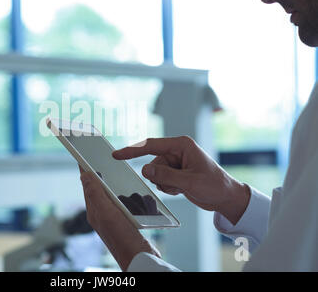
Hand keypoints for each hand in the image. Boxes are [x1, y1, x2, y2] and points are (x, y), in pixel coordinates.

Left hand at [78, 166, 160, 270]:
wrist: (140, 259)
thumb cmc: (123, 238)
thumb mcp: (107, 213)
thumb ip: (95, 194)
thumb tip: (83, 175)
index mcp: (94, 210)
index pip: (87, 183)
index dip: (85, 167)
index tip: (83, 152)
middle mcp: (101, 213)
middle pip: (99, 187)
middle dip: (100, 172)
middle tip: (101, 157)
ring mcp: (113, 218)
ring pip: (113, 194)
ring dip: (116, 184)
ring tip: (116, 172)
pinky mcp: (125, 221)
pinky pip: (124, 203)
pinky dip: (129, 196)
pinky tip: (133, 193)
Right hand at [113, 137, 249, 224]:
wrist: (226, 198)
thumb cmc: (214, 185)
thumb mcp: (189, 182)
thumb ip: (165, 176)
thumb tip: (144, 170)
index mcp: (181, 145)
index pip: (150, 146)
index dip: (132, 150)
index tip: (116, 155)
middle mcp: (177, 151)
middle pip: (153, 164)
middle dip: (161, 177)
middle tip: (177, 185)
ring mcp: (175, 162)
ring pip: (155, 174)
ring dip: (165, 184)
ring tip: (182, 187)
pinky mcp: (175, 172)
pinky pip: (160, 180)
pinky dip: (168, 188)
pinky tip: (182, 189)